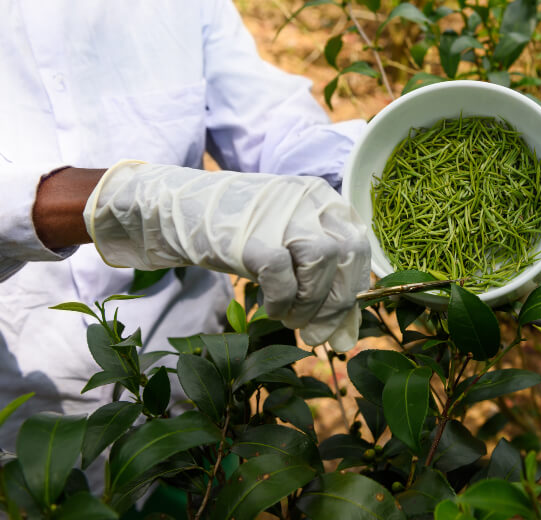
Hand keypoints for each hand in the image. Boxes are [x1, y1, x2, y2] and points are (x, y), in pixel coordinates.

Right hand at [83, 161, 369, 350]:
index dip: (356, 289)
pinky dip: (280, 300)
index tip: (339, 316)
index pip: (360, 247)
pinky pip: (281, 274)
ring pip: (321, 262)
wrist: (180, 208)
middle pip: (348, 256)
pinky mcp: (251, 235)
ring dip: (310, 303)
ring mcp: (281, 214)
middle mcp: (309, 201)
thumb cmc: (241, 235)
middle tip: (315, 332)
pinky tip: (271, 308)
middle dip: (337, 304)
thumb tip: (346, 340)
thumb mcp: (288, 252)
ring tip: (291, 317)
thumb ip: (322, 289)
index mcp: (323, 199)